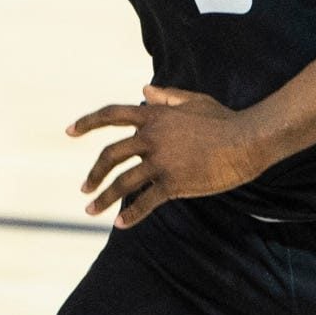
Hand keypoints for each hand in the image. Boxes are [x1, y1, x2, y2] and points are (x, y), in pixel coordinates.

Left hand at [70, 85, 272, 226]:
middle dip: (94, 173)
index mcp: (154, 116)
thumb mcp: (194, 101)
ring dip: (103, 198)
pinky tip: (120, 224)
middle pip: (110, 155)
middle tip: (85, 187)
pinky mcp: (173, 183)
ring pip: (122, 182)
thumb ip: (167, 96)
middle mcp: (151, 137)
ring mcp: (161, 161)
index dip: (87, 122)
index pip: (112, 115)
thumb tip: (144, 90)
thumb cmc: (224, 119)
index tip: (69, 132)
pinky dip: (130, 215)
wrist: (246, 140)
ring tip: (90, 210)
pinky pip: (145, 202)